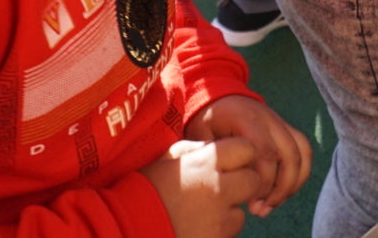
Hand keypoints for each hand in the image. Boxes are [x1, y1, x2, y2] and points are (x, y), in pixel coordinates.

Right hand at [141, 137, 264, 237]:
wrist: (124, 229)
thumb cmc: (141, 191)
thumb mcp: (165, 159)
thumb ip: (193, 150)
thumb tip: (211, 148)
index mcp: (204, 162)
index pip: (247, 149)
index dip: (240, 156)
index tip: (229, 164)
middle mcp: (217, 188)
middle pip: (253, 181)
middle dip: (242, 185)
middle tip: (222, 190)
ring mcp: (218, 218)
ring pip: (241, 213)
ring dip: (228, 213)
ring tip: (202, 214)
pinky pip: (228, 234)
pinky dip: (218, 232)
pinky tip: (197, 229)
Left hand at [184, 96, 310, 216]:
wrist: (221, 98)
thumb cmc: (209, 121)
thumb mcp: (201, 134)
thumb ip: (211, 155)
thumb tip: (221, 179)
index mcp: (247, 119)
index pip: (265, 153)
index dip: (262, 182)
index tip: (250, 202)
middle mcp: (269, 119)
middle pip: (289, 155)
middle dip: (280, 188)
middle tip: (261, 210)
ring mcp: (281, 123)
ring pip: (302, 153)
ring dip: (292, 184)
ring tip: (272, 204)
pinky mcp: (287, 130)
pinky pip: (304, 151)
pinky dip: (300, 174)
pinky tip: (283, 192)